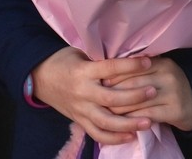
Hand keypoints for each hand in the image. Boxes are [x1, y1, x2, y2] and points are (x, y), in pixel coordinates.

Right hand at [31, 47, 154, 144]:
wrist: (38, 77)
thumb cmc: (65, 61)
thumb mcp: (82, 53)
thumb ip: (103, 57)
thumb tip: (132, 53)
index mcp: (84, 72)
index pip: (109, 68)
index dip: (130, 66)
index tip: (148, 62)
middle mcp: (82, 92)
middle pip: (110, 99)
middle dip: (134, 97)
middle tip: (153, 91)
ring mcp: (80, 109)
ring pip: (105, 121)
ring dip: (128, 124)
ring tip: (149, 122)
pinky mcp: (78, 120)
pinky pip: (96, 133)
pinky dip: (113, 138)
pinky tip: (131, 136)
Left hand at [105, 56, 191, 131]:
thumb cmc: (170, 86)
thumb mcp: (159, 72)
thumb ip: (140, 70)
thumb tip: (107, 73)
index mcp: (163, 63)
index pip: (133, 67)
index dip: (115, 76)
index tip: (101, 82)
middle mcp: (168, 75)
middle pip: (132, 85)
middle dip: (113, 94)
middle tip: (99, 100)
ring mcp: (172, 93)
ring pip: (137, 102)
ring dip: (119, 110)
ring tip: (108, 113)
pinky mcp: (175, 110)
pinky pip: (146, 115)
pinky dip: (132, 119)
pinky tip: (124, 122)